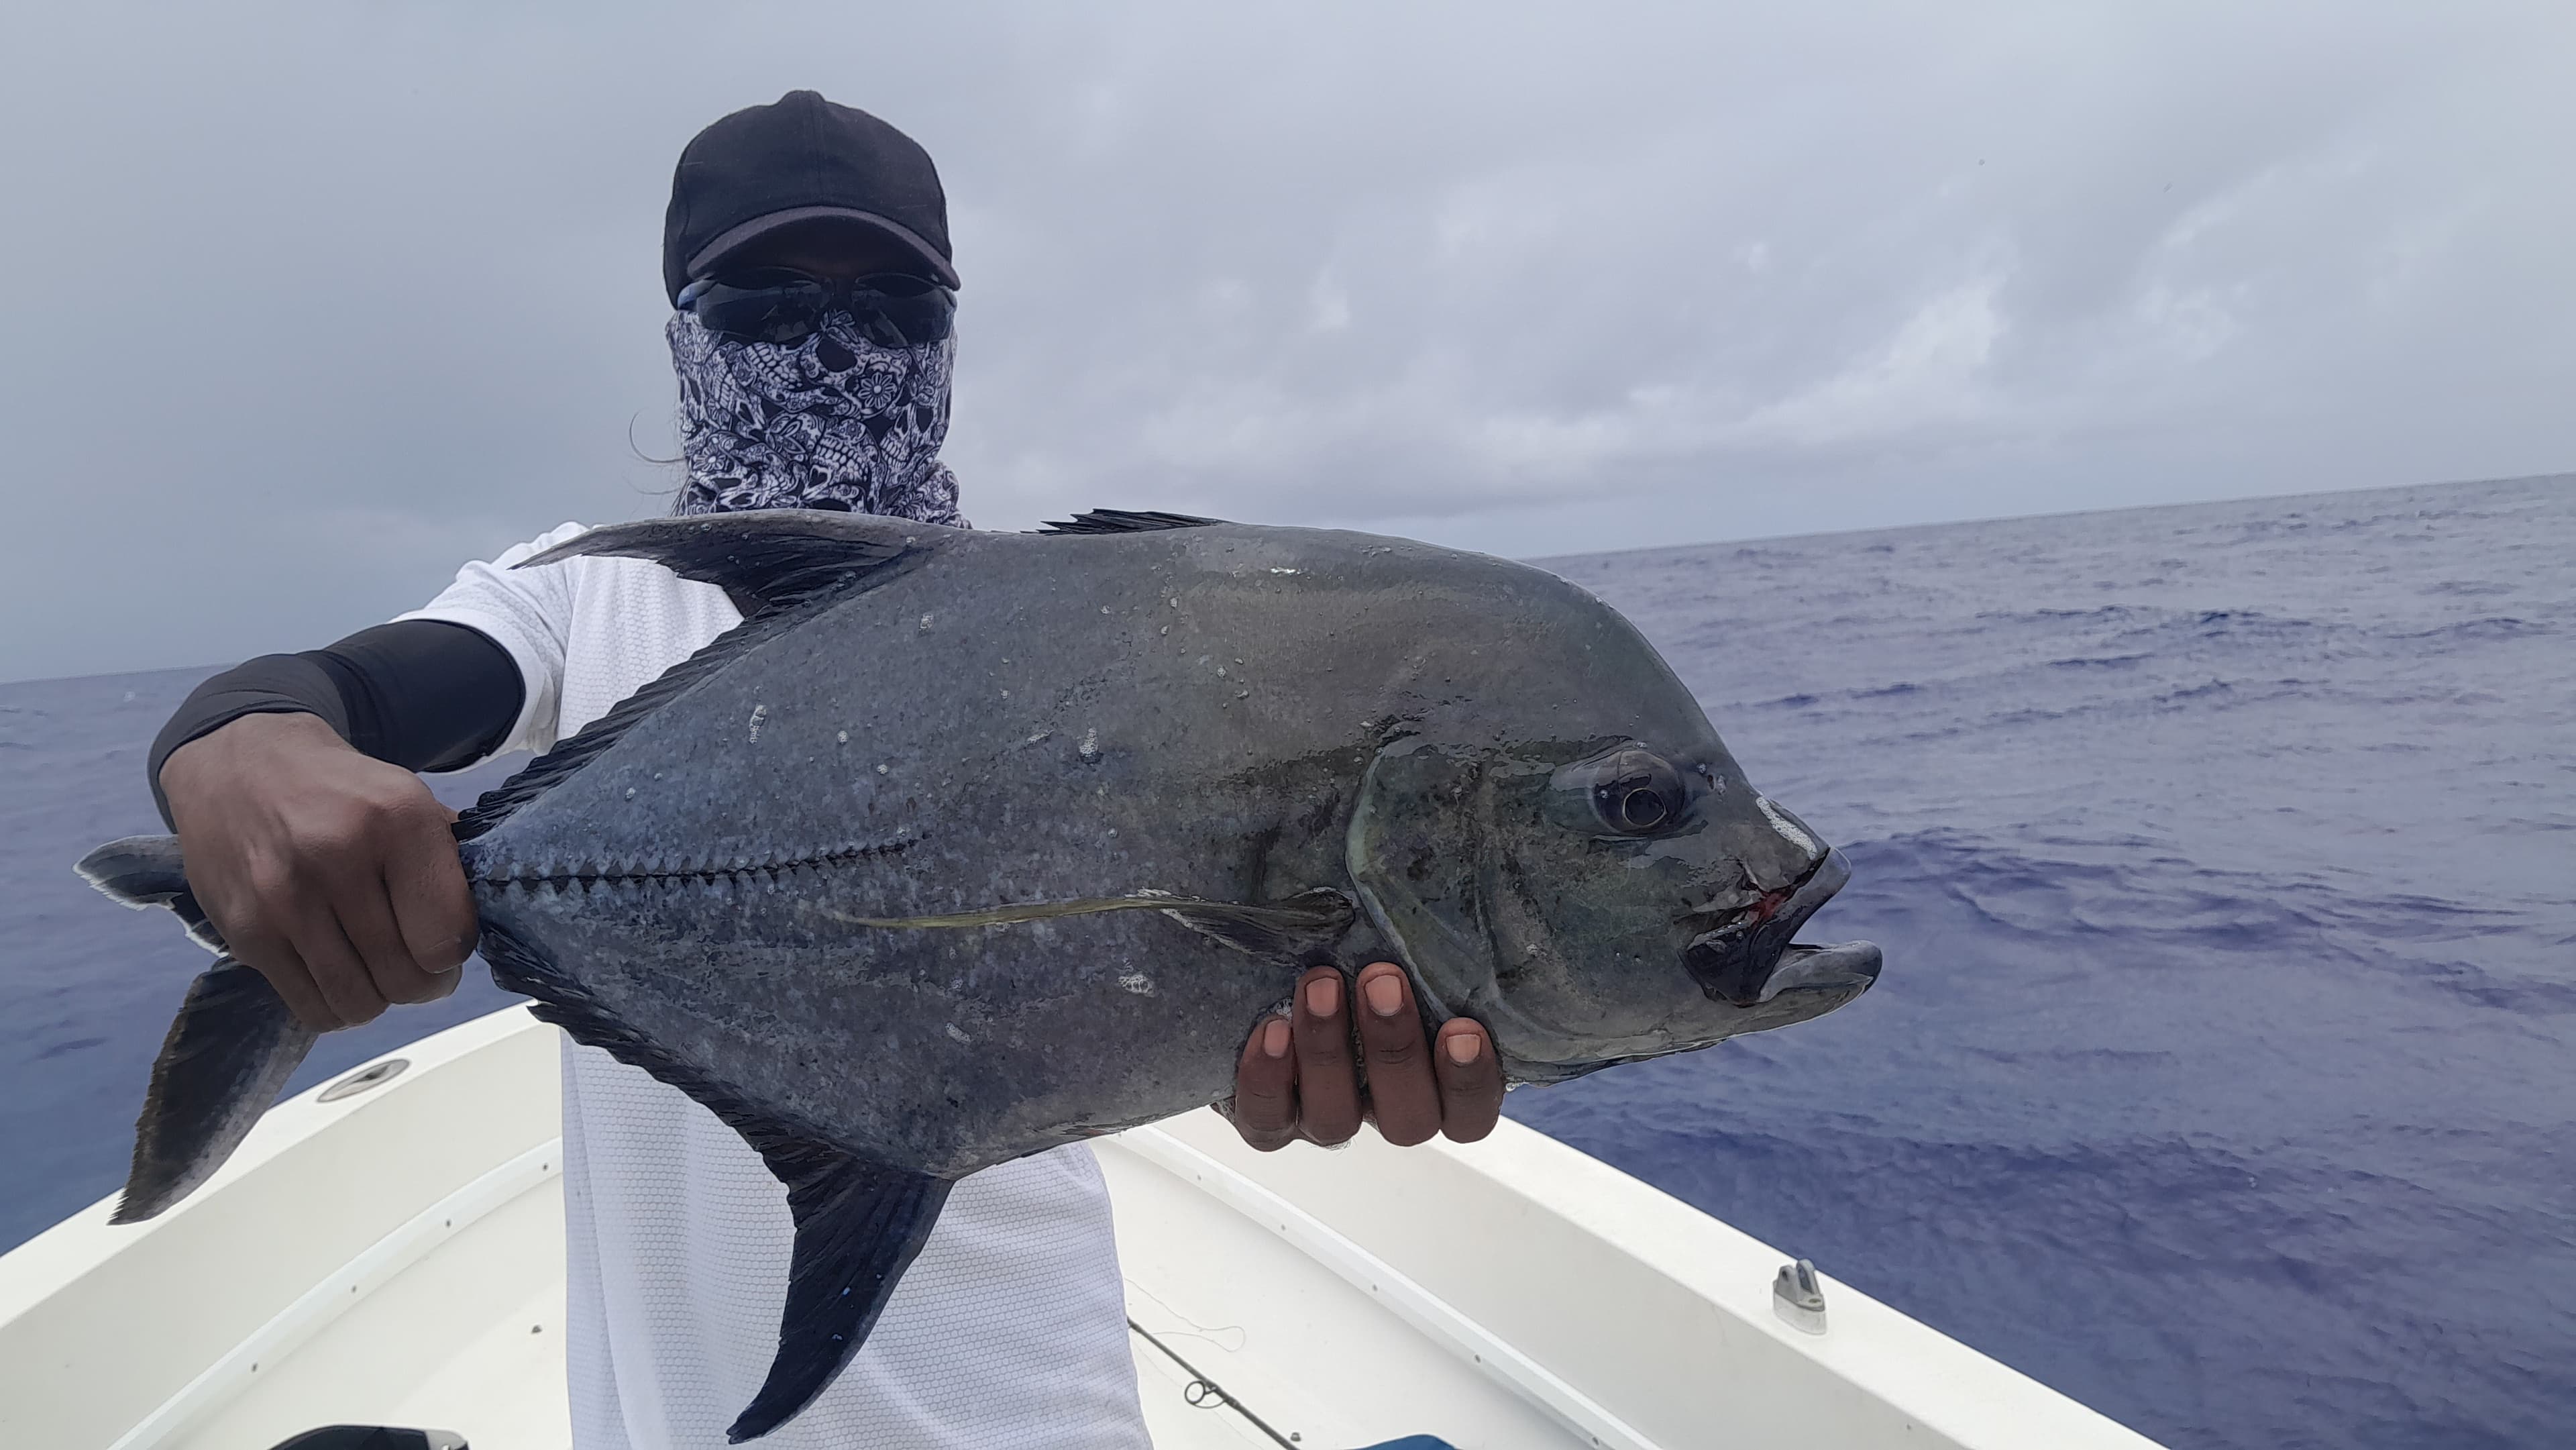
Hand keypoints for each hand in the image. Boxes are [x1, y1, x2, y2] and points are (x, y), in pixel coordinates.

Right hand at [158, 711, 477, 1029]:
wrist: (239, 767)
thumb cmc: (341, 792)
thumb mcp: (409, 799)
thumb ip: (449, 862)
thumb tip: (480, 930)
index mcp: (397, 819)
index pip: (447, 937)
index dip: (455, 953)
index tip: (448, 942)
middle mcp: (337, 857)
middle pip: (405, 978)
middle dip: (423, 983)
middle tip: (417, 962)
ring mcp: (284, 899)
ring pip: (358, 1003)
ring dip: (379, 998)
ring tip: (378, 968)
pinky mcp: (244, 931)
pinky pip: (310, 1009)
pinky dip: (335, 1005)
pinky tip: (339, 973)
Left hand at [1227, 961, 1502, 1150]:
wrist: (1273, 970)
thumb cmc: (1362, 952)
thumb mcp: (1401, 941)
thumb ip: (1436, 936)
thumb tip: (1479, 869)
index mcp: (1435, 1084)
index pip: (1469, 1114)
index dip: (1470, 1083)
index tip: (1464, 1029)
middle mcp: (1383, 1110)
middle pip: (1407, 1119)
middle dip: (1396, 1049)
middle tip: (1382, 981)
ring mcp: (1324, 1117)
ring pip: (1336, 1120)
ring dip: (1330, 1052)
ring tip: (1321, 985)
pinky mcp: (1270, 1117)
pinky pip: (1267, 1120)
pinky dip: (1268, 1080)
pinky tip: (1273, 1028)